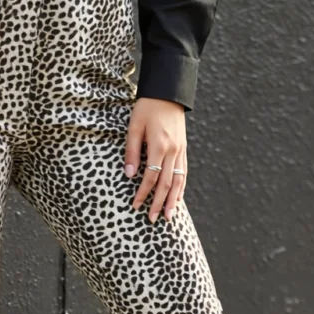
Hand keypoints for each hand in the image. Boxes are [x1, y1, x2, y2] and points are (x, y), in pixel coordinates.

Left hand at [124, 97, 186, 222]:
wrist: (168, 93)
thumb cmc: (147, 108)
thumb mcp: (134, 127)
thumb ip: (132, 151)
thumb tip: (128, 174)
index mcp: (160, 146)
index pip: (150, 177)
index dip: (142, 193)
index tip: (135, 205)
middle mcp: (173, 151)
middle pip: (166, 184)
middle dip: (159, 203)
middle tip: (152, 220)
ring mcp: (181, 151)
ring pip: (178, 181)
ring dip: (173, 200)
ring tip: (169, 217)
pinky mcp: (184, 149)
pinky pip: (184, 173)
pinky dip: (181, 188)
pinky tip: (178, 197)